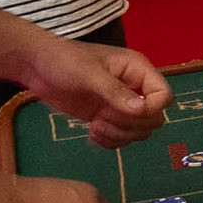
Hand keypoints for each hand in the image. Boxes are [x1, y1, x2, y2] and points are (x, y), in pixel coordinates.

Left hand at [27, 37, 171, 147]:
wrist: (38, 67)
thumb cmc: (64, 61)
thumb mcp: (89, 74)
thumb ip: (115, 92)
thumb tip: (140, 110)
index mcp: (137, 70)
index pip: (164, 95)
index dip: (152, 108)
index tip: (129, 112)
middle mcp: (135, 88)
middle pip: (154, 119)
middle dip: (131, 125)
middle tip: (104, 118)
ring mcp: (121, 105)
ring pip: (139, 132)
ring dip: (119, 135)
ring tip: (95, 126)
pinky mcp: (107, 118)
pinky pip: (122, 138)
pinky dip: (110, 141)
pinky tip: (92, 132)